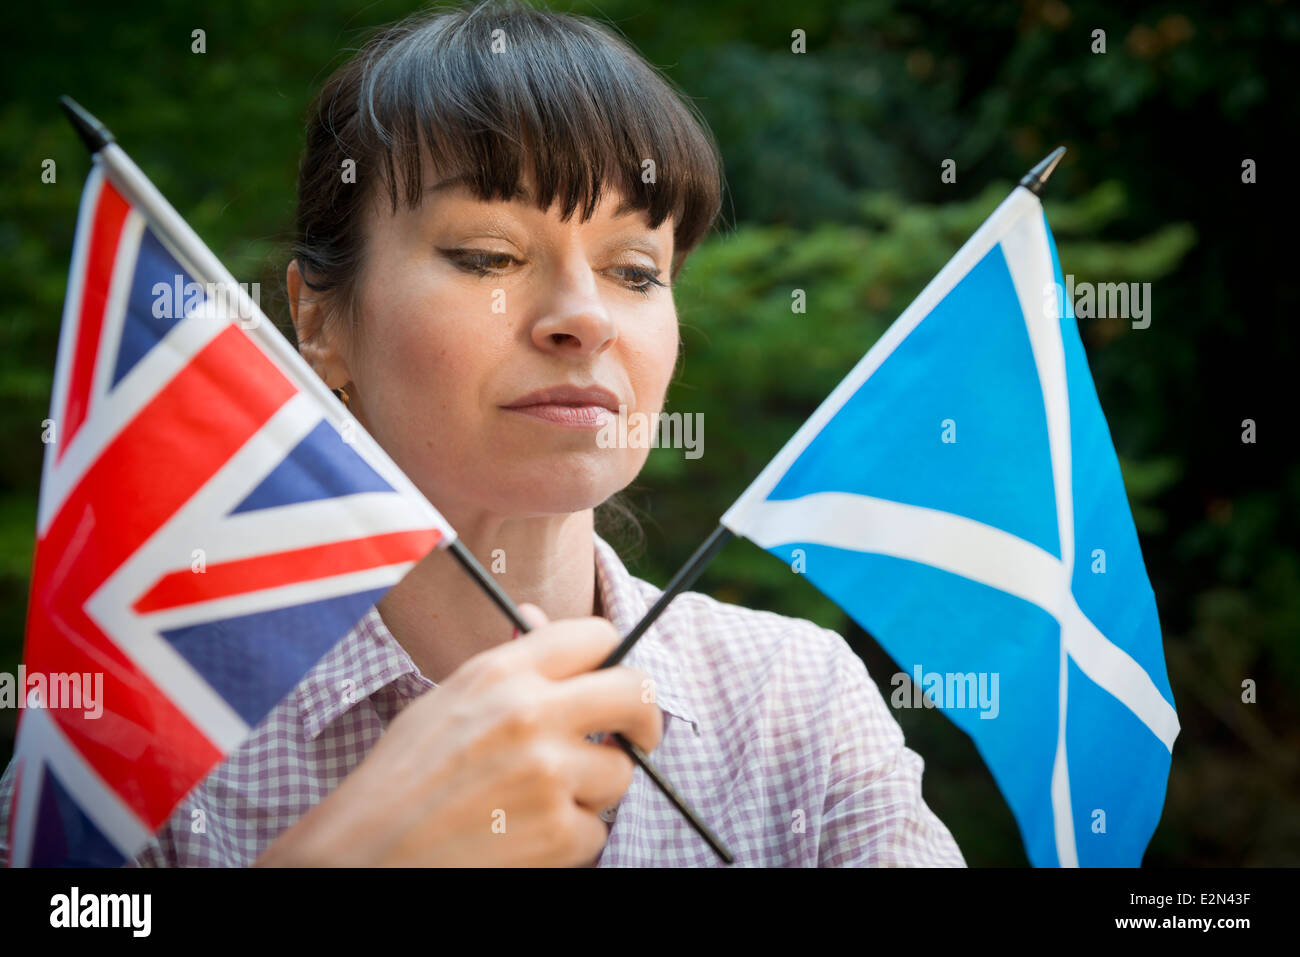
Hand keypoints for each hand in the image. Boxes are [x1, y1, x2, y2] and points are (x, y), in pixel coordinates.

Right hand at [254, 604, 661, 866]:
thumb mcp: (447, 698)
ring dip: (593, 790)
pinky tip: (523, 836)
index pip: (595, 636)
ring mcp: (548, 773)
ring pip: (619, 772)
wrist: (365, 853)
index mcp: (502, 672)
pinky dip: (570, 840)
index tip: (614, 680)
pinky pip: (596, 831)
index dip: (612, 657)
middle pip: (635, 693)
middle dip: (645, 717)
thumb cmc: (402, 776)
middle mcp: (531, 713)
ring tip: (538, 800)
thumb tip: (538, 616)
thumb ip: (505, 664)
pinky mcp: (557, 832)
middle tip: (639, 736)